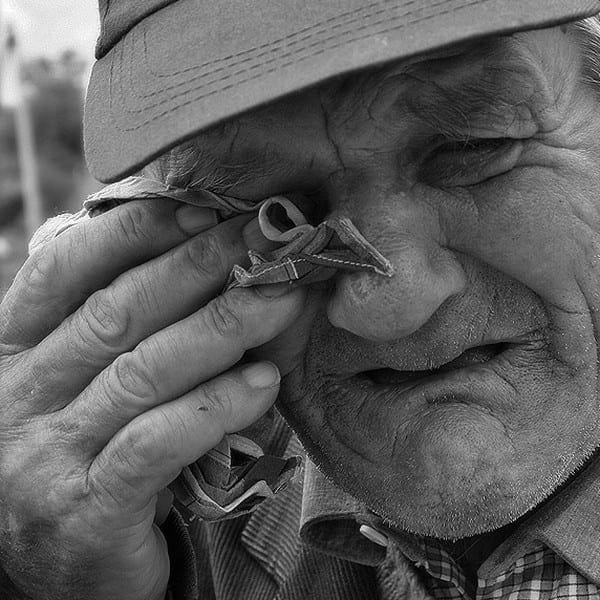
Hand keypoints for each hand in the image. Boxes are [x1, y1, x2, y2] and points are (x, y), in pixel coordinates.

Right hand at [0, 199, 305, 599]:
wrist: (59, 577)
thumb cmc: (85, 463)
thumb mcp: (86, 392)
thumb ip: (123, 334)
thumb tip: (206, 260)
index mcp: (11, 355)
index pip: (62, 274)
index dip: (132, 234)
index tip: (201, 209)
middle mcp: (18, 399)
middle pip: (114, 315)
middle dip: (197, 269)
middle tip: (264, 241)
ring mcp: (45, 457)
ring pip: (141, 373)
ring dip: (222, 329)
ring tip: (281, 299)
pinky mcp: (86, 509)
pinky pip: (157, 444)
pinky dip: (214, 408)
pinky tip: (264, 384)